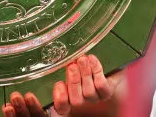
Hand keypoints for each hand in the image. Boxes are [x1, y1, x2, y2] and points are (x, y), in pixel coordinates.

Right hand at [2, 55, 116, 115]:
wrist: (105, 70)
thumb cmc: (80, 66)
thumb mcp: (68, 66)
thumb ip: (61, 64)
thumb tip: (48, 47)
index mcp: (68, 99)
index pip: (61, 107)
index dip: (59, 99)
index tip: (58, 84)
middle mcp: (80, 101)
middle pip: (75, 99)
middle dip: (73, 81)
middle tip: (71, 65)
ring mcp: (94, 99)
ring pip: (89, 91)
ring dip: (85, 73)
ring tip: (82, 59)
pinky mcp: (107, 92)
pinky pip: (102, 86)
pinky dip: (97, 71)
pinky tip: (92, 59)